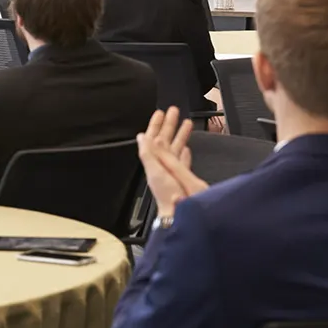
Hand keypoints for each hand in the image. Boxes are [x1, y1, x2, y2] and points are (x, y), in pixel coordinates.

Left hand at [136, 107, 207, 222]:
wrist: (181, 217)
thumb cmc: (169, 198)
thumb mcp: (156, 171)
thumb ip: (148, 154)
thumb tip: (140, 138)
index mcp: (155, 164)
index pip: (153, 140)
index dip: (155, 125)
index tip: (160, 112)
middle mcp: (163, 167)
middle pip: (165, 142)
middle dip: (169, 126)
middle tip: (173, 111)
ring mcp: (174, 174)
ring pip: (175, 150)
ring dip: (179, 136)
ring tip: (185, 123)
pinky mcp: (184, 181)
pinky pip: (183, 163)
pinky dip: (185, 154)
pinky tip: (187, 149)